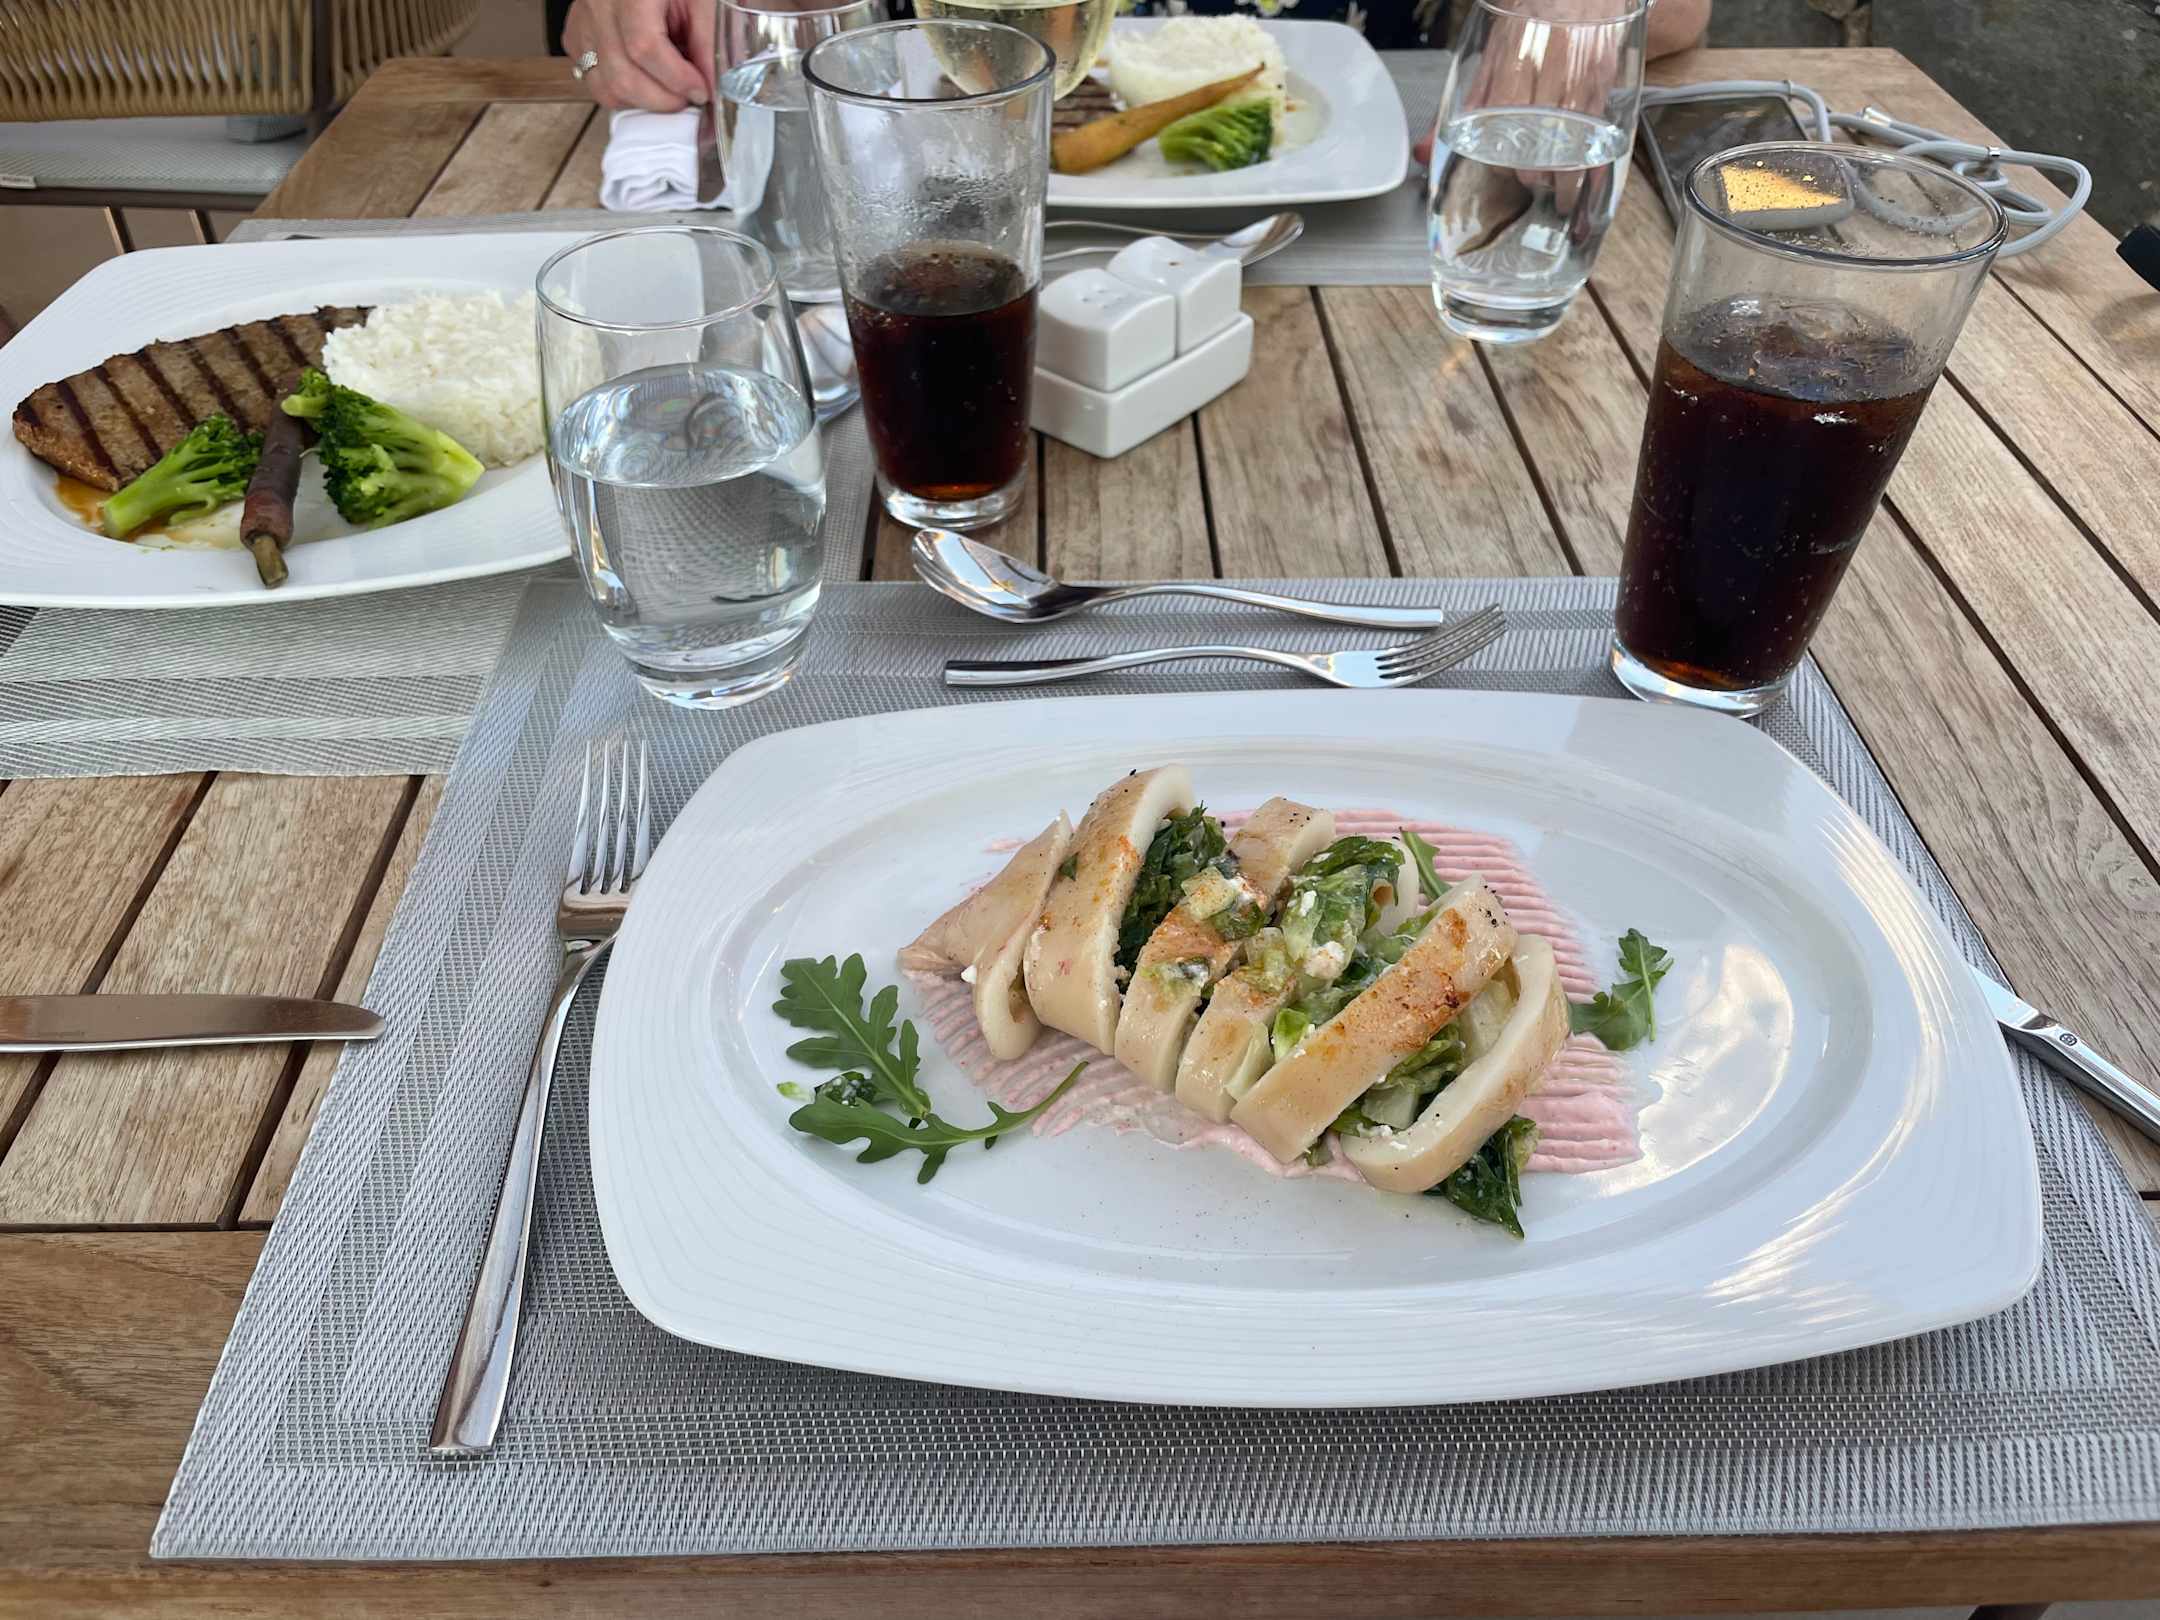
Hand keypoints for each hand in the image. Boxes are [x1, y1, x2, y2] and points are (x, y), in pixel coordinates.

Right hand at [563, 0, 714, 111]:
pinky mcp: (577, 36)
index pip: (644, 46)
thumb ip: (709, 39)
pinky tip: (646, 81)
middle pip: (623, 76)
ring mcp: (584, 22)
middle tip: (689, 96)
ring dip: (644, 101)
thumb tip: (714, 84)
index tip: (701, 90)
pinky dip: (624, 93)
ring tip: (669, 90)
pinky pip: (594, 81)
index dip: (677, 79)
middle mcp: (599, 5)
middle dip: (664, 99)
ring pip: (605, 87)